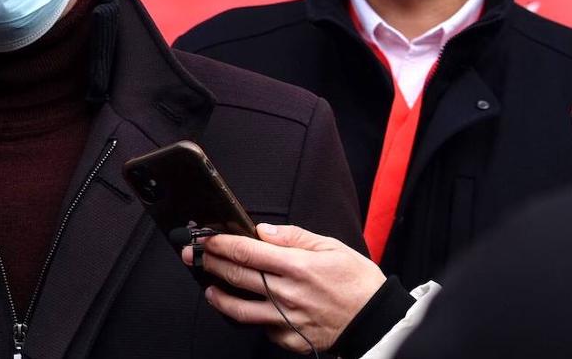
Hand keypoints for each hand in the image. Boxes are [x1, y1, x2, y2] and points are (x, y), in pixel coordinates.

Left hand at [182, 223, 385, 353]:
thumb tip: (263, 231)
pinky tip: (245, 308)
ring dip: (218, 296)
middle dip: (209, 263)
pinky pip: (263, 328)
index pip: (245, 251)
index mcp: (296, 266)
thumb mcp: (331, 247)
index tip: (206, 238)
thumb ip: (294, 236)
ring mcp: (286, 320)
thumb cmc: (357, 282)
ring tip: (209, 288)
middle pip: (237, 276)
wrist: (377, 321)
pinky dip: (252, 317)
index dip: (220, 243)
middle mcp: (286, 293)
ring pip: (240, 309)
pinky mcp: (289, 340)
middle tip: (194, 256)